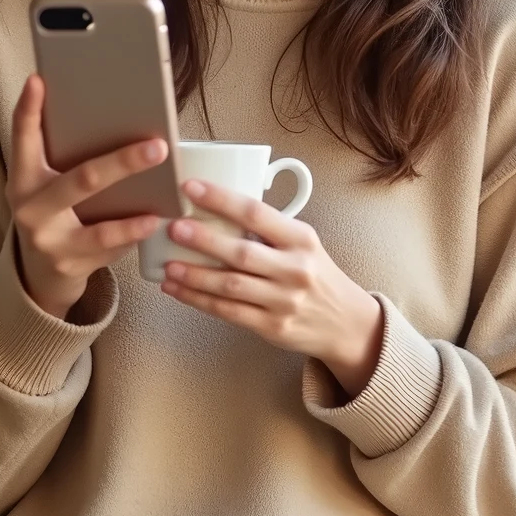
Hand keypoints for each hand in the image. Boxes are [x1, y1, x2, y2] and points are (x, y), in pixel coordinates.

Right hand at [7, 74, 165, 320]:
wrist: (39, 275)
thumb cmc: (53, 215)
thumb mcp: (47, 187)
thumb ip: (66, 162)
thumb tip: (121, 123)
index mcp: (23, 179)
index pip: (22, 138)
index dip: (29, 110)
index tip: (38, 80)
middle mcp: (30, 209)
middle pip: (81, 180)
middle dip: (123, 163)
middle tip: (158, 146)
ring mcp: (49, 241)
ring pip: (100, 229)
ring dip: (133, 220)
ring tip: (159, 210)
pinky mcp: (69, 266)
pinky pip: (109, 251)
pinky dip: (132, 239)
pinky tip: (151, 228)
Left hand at [160, 179, 384, 397]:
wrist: (346, 323)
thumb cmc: (316, 275)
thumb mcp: (304, 244)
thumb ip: (270, 230)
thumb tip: (216, 209)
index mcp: (301, 239)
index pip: (256, 213)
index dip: (221, 199)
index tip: (191, 187)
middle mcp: (294, 269)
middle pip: (241, 253)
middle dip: (203, 241)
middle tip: (174, 228)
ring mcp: (283, 301)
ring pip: (230, 286)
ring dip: (194, 275)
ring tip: (168, 265)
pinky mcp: (272, 327)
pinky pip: (228, 312)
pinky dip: (198, 300)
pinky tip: (178, 290)